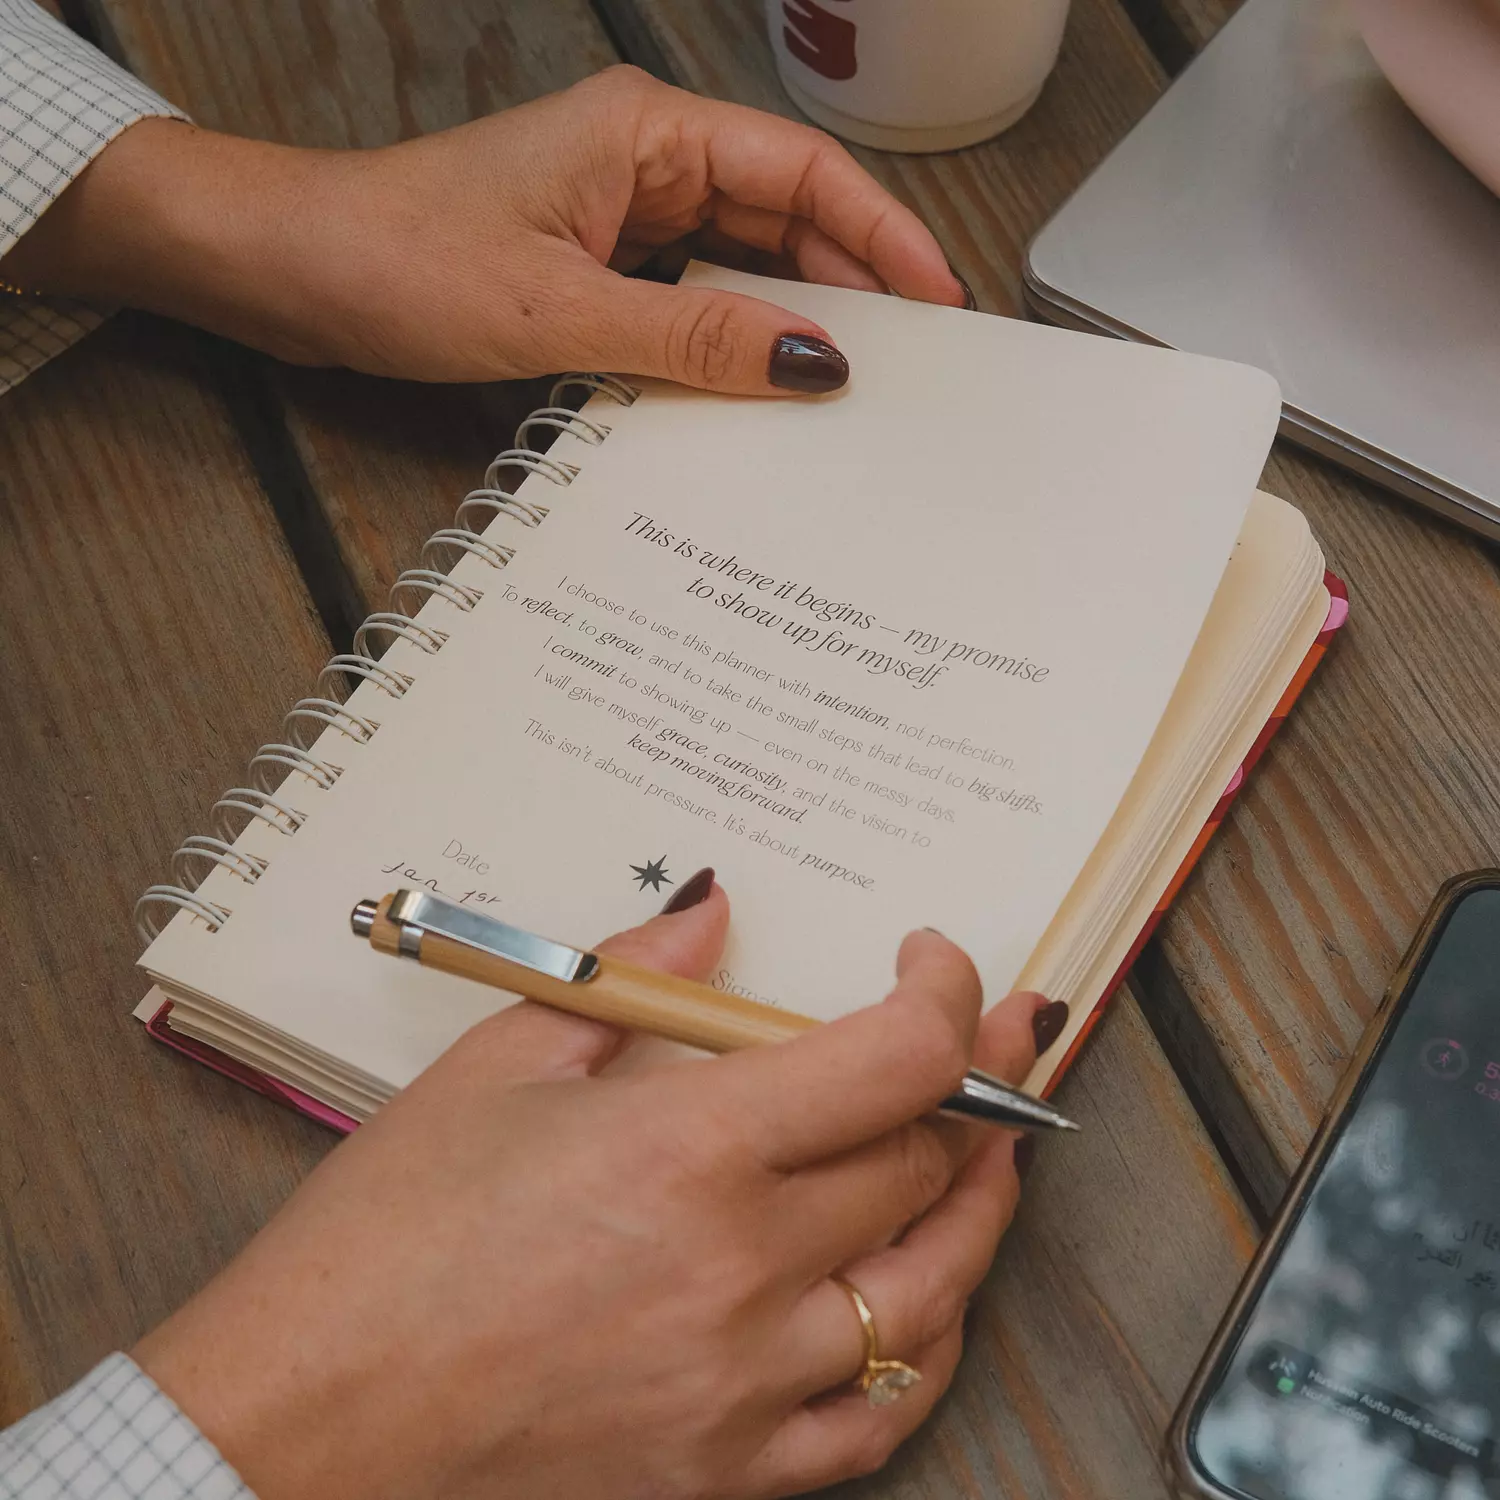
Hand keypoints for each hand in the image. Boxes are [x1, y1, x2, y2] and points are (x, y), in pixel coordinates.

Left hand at [2, 67, 965, 393]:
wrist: (288, 271)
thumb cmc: (393, 256)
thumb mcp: (560, 310)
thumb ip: (694, 336)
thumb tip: (811, 360)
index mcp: (645, 134)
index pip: (803, 175)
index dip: (883, 238)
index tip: (938, 305)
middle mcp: (642, 164)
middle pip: (785, 220)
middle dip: (850, 288)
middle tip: (905, 371)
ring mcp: (619, 217)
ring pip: (741, 264)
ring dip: (790, 321)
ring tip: (845, 392)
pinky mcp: (593, 266)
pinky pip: (690, 299)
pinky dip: (728, 342)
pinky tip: (755, 392)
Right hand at [134, 882, 1042, 1499]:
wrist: (304, 1427)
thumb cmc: (381, 1247)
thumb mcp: (495, 1071)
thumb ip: (629, 981)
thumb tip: (708, 913)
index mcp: (688, 1152)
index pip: (895, 1060)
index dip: (947, 995)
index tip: (936, 965)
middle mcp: (742, 1268)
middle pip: (922, 1161)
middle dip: (965, 1084)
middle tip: (977, 1042)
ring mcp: (746, 1381)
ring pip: (934, 1287)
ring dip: (977, 1205)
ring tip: (988, 1152)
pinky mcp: (730, 1469)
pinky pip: (880, 1418)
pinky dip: (924, 1348)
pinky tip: (922, 1300)